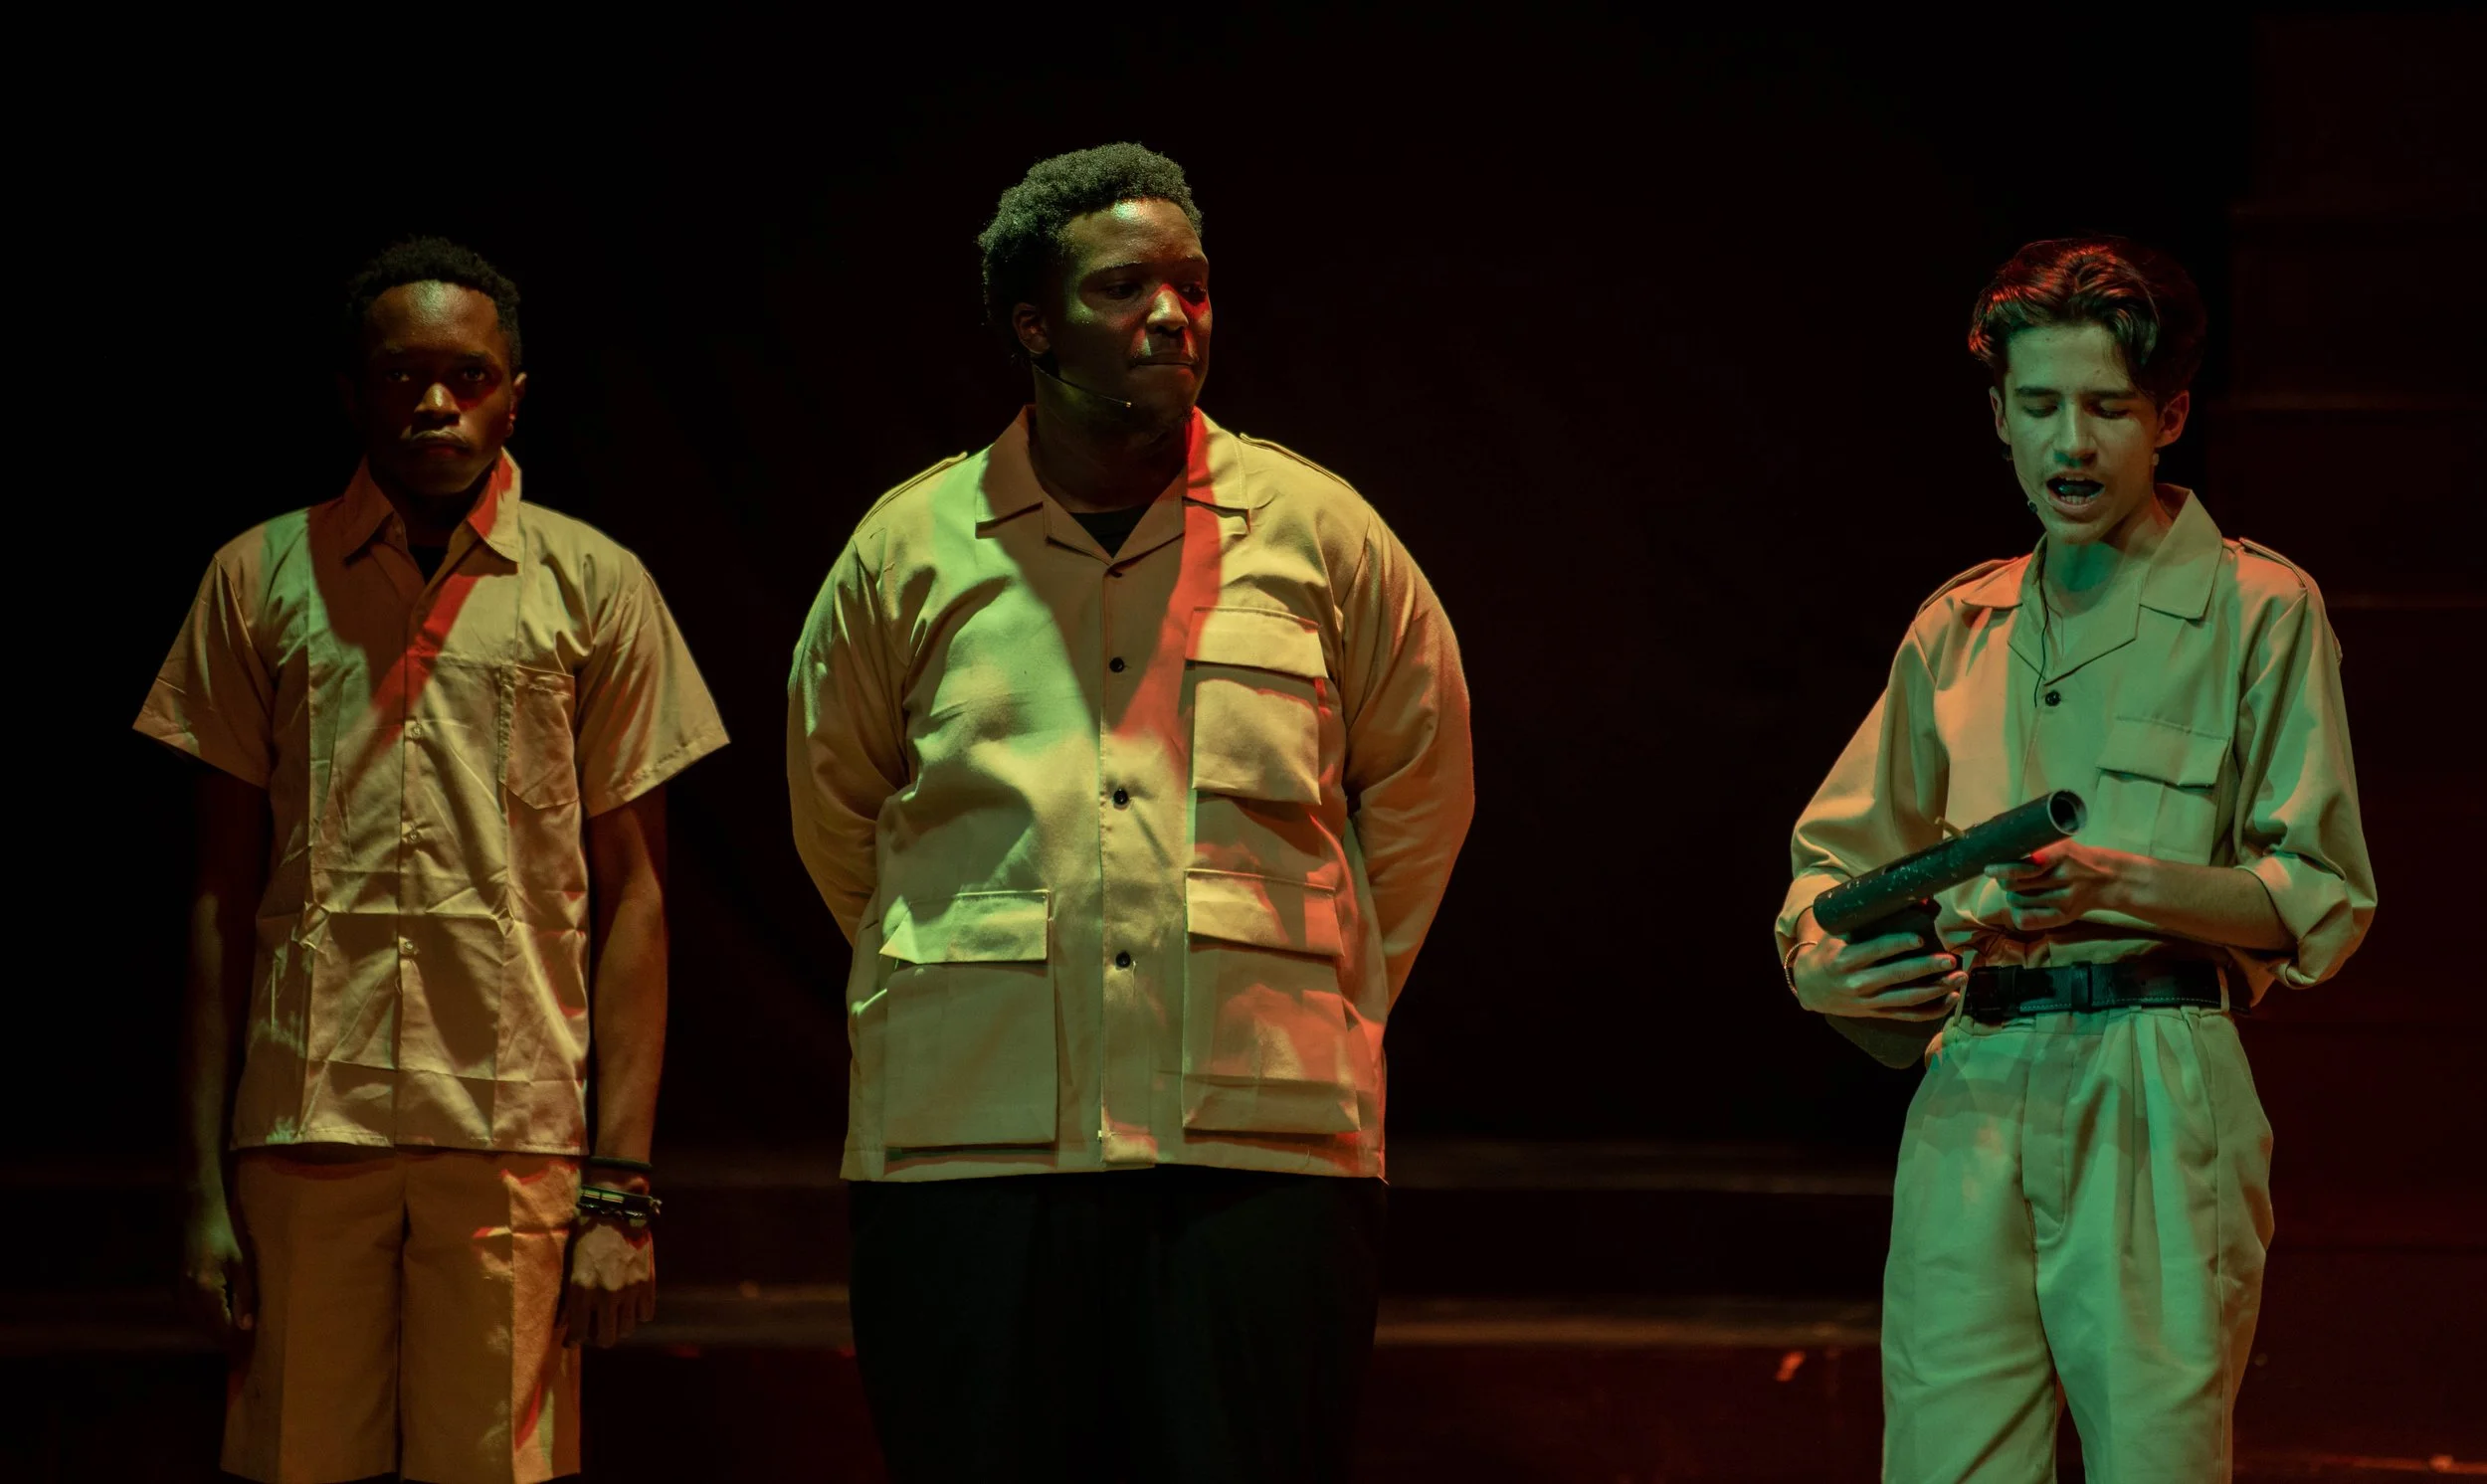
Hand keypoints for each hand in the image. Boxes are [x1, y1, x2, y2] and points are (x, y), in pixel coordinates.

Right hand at [179, 1191, 254, 1348]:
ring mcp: (176, 1293)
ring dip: (215, 1328)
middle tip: (248, 1344)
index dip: (236, 1341)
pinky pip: (190, 1312)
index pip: (220, 1329)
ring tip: (238, 1332)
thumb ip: (244, 1296)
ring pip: (197, 1323)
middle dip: (226, 1338)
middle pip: (207, 1330)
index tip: (253, 1349)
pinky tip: (222, 1314)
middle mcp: (186, 1297)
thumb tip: (246, 1327)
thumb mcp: (242, 1263)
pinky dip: (206, 1318)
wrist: (195, 1213)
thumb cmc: (225, 1233)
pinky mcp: (173, 1287)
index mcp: (205, 1292)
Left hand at [561, 1211, 655, 1348]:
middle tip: (597, 1328)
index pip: (579, 1333)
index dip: (575, 1339)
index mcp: (581, 1290)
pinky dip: (638, 1313)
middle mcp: (606, 1295)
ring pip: (627, 1329)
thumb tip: (563, 1323)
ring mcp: (629, 1290)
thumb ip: (567, 1297)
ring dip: (619, 1326)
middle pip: (607, 1339)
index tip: (574, 1337)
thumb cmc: (586, 1236)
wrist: (615, 1211)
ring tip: (615, 1316)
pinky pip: (646, 1314)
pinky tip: (631, 1304)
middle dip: (600, 1337)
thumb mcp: (570, 1266)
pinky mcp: (647, 1282)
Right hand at [1789, 927, 1963, 1021]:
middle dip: (1926, 967)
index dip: (1898, 944)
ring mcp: (1868, 1001)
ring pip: (1907, 998)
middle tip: (1950, 959)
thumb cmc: (1832, 951)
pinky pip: (1909, 1015)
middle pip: (1896, 976)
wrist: (1810, 986)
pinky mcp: (1877, 1013)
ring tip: (1959, 977)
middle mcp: (1857, 982)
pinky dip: (1932, 1010)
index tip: (1919, 937)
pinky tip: (1951, 999)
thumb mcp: (1841, 932)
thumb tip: (1919, 899)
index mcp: (1845, 959)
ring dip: (1937, 989)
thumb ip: (1873, 918)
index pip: (1875, 950)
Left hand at [1984, 840, 2139, 931]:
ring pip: (2017, 901)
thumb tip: (1996, 844)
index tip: (1990, 868)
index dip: (2004, 869)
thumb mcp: (2059, 844)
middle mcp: (2064, 876)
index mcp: (2061, 854)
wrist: (2106, 878)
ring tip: (2021, 889)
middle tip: (2007, 877)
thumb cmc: (2073, 859)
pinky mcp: (2063, 916)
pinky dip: (2018, 914)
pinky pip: (2028, 920)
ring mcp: (2064, 899)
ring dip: (2012, 895)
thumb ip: (2033, 845)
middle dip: (2004, 880)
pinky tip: (2021, 906)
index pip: (2026, 866)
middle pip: (2013, 885)